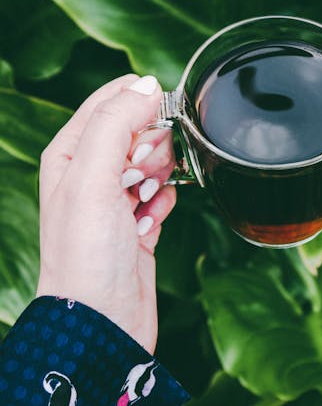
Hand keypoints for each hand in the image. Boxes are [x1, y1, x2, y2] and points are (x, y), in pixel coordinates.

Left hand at [36, 74, 176, 353]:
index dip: (141, 104)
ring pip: (155, 160)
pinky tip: (153, 220)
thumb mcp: (93, 177)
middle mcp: (90, 172)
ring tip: (146, 201)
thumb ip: (116, 122)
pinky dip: (167, 201)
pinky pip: (165, 192)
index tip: (161, 120)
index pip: (110, 100)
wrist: (102, 321)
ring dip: (161, 175)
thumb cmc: (86, 254)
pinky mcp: (139, 222)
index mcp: (70, 152)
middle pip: (138, 128)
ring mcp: (115, 198)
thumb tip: (148, 84)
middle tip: (143, 176)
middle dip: (152, 146)